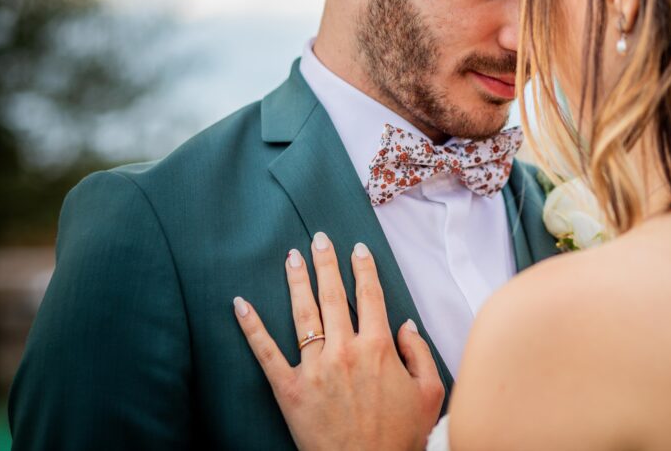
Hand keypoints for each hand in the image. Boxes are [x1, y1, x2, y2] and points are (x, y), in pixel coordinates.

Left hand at [233, 232, 444, 450]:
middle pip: (333, 296)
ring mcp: (315, 369)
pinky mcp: (290, 390)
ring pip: (303, 314)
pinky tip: (240, 305)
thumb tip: (406, 325)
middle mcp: (346, 351)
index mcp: (380, 348)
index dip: (363, 269)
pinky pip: (266, 353)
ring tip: (292, 257)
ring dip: (297, 281)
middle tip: (319, 238)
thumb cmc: (400, 438)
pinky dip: (252, 327)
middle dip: (327, 263)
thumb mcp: (430, 393)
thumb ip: (421, 354)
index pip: (370, 296)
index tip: (358, 249)